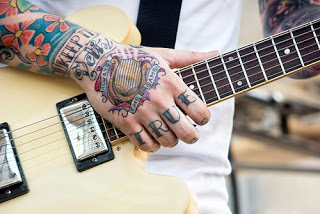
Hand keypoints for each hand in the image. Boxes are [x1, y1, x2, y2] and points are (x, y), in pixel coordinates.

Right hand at [72, 41, 217, 151]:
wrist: (99, 62)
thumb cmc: (133, 59)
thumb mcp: (164, 55)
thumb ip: (191, 57)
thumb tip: (216, 52)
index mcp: (171, 83)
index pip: (199, 110)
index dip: (204, 118)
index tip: (200, 119)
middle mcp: (159, 100)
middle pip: (186, 132)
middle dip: (192, 136)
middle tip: (190, 135)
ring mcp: (142, 113)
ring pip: (167, 141)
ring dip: (171, 141)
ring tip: (169, 135)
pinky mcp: (126, 122)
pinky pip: (145, 144)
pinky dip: (152, 145)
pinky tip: (152, 138)